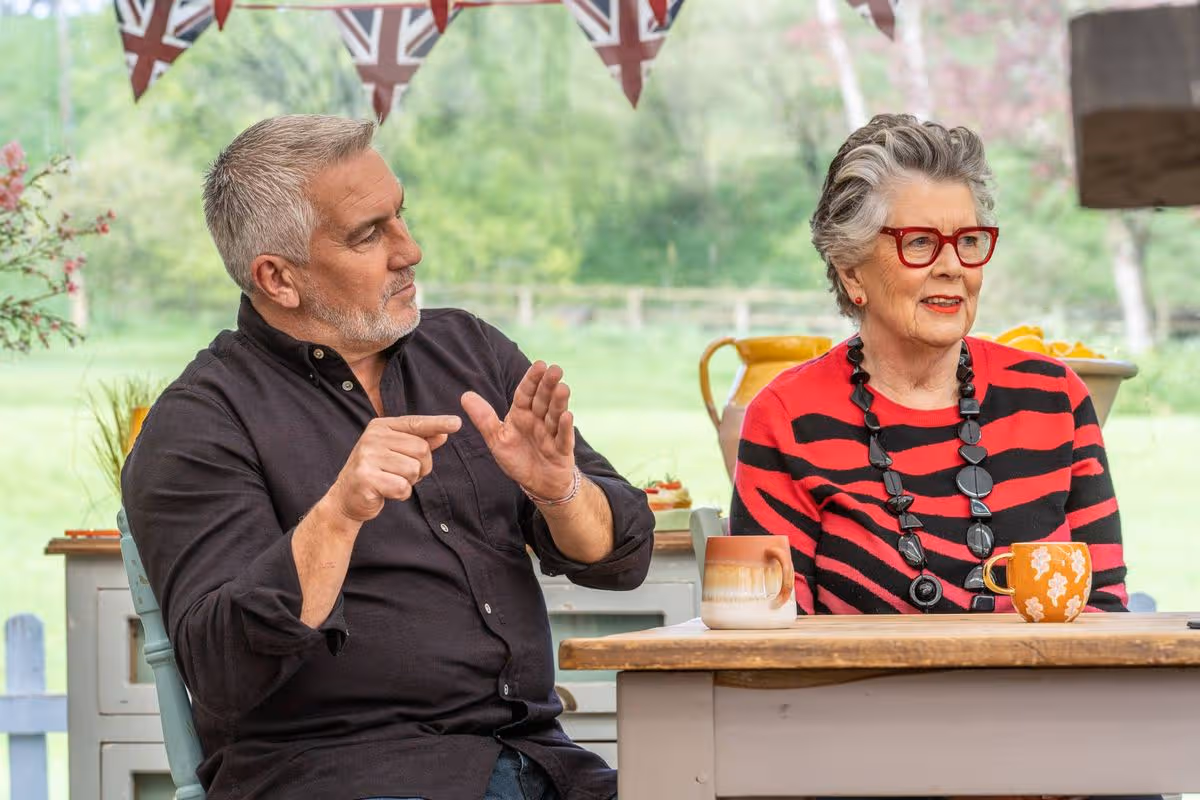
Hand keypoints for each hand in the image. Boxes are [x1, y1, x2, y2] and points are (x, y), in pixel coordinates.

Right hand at [327, 415, 461, 522]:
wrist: (346, 497)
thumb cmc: (376, 472)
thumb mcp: (397, 453)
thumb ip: (419, 442)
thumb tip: (444, 434)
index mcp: (381, 427)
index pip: (415, 423)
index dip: (437, 423)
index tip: (457, 423)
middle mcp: (373, 437)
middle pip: (421, 449)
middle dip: (421, 467)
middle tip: (402, 473)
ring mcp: (367, 456)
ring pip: (413, 469)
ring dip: (409, 481)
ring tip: (391, 481)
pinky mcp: (366, 478)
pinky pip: (402, 486)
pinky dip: (400, 493)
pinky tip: (386, 492)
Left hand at [460, 361, 574, 499]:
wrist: (538, 483)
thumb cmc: (518, 458)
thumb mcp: (497, 439)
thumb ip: (483, 418)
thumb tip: (465, 395)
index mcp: (521, 415)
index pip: (525, 394)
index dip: (531, 380)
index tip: (539, 364)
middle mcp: (538, 420)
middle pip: (542, 400)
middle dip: (548, 385)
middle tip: (555, 369)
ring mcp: (551, 434)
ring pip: (554, 415)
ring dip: (559, 402)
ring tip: (562, 388)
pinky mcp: (561, 450)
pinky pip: (563, 438)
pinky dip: (564, 428)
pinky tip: (567, 416)